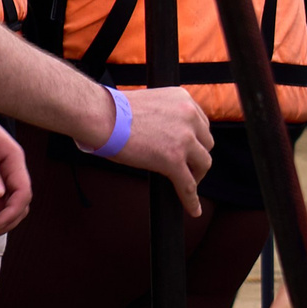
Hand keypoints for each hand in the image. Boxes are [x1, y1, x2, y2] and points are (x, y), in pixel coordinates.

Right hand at [103, 86, 213, 215]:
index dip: (195, 138)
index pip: (202, 123)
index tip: (189, 147)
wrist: (99, 115)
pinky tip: (192, 209)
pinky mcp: (174, 160)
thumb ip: (166, 115)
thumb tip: (166, 136)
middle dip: (195, 155)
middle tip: (184, 164)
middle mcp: (188, 116)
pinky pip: (188, 185)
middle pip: (206, 143)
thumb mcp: (150, 102)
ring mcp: (184, 139)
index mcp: (182, 98)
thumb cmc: (112, 109)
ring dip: (195, 173)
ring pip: (203, 164)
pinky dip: (191, 199)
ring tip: (184, 181)